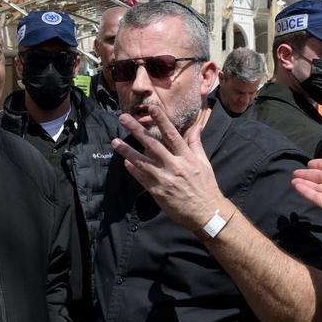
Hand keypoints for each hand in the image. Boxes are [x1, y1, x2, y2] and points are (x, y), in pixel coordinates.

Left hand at [112, 105, 222, 231]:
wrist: (206, 213)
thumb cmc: (206, 186)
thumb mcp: (204, 163)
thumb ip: (196, 144)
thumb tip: (196, 126)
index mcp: (186, 157)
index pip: (172, 134)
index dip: (161, 120)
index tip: (151, 108)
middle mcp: (174, 166)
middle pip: (152, 144)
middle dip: (137, 130)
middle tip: (124, 118)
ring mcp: (164, 179)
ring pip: (142, 162)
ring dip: (127, 151)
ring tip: (115, 141)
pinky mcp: (158, 192)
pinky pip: (142, 178)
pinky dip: (133, 169)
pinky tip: (125, 161)